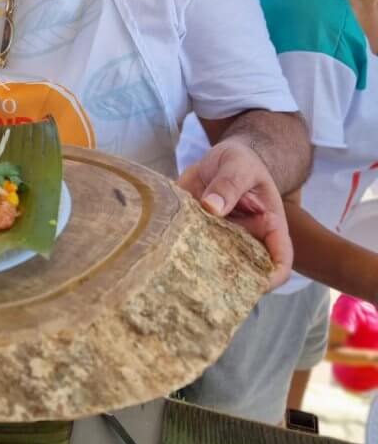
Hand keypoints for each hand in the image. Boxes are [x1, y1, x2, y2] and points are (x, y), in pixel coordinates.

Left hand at [177, 138, 292, 290]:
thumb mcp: (238, 164)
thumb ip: (229, 183)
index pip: (280, 260)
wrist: (220, 158)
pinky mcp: (197, 235)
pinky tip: (163, 250)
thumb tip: (211, 206)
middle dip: (228, 281)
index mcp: (268, 226)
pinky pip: (189, 250)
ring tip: (180, 267)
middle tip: (205, 278)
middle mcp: (247, 240)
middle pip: (244, 272)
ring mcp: (221, 240)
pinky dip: (178, 252)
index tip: (255, 285)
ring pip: (214, 265)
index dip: (272, 277)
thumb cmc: (240, 161)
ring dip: (199, 269)